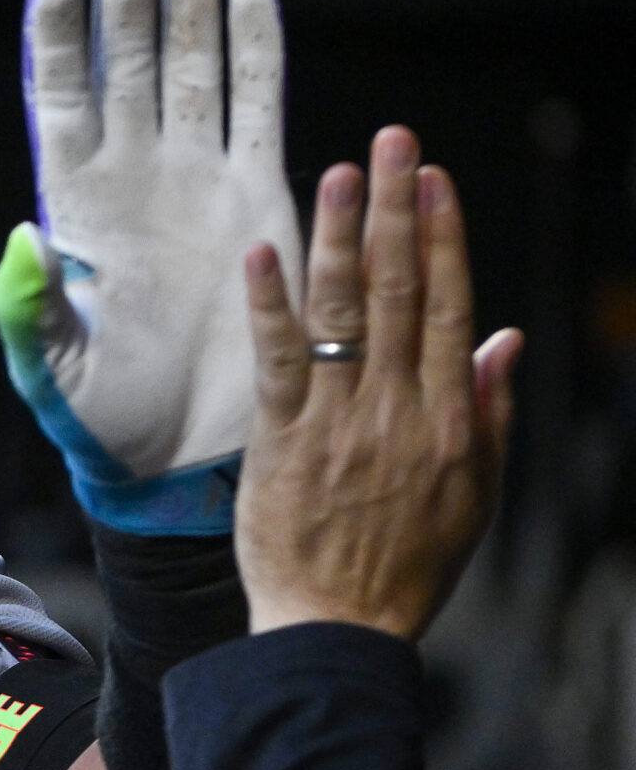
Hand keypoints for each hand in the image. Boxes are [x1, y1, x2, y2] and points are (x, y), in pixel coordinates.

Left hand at [0, 0, 301, 533]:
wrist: (183, 450)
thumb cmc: (102, 416)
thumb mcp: (48, 368)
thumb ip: (27, 309)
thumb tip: (22, 240)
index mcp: (74, 202)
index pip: (60, 95)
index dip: (57, 36)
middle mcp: (133, 171)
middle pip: (129, 56)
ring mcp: (195, 174)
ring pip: (193, 63)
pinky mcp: (258, 192)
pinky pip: (259, 103)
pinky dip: (256, 45)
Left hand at [236, 128, 522, 636]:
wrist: (337, 626)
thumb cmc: (405, 563)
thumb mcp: (475, 492)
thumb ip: (487, 408)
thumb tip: (504, 336)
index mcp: (450, 420)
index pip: (451, 307)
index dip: (444, 238)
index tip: (435, 181)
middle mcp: (399, 410)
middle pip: (403, 292)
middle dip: (398, 211)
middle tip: (393, 143)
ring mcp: (340, 423)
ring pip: (345, 313)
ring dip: (341, 237)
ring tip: (341, 173)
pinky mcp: (282, 440)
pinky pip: (279, 361)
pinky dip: (271, 305)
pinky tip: (266, 253)